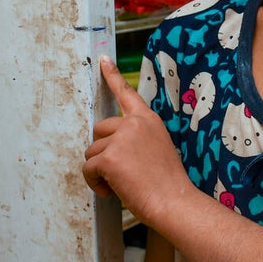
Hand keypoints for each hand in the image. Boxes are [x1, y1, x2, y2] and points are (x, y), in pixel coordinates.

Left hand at [82, 56, 192, 224]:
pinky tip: (112, 191)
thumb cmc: (168, 183)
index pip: (127, 93)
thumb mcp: (158, 148)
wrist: (174, 201)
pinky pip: (88, 169)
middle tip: (119, 172)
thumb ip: (137, 139)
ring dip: (100, 171)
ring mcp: (121, 139)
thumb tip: (113, 145)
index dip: (112, 75)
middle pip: (99, 130)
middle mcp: (134, 124)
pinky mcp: (109, 157)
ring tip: (121, 184)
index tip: (103, 60)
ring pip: (91, 152)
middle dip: (102, 151)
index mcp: (148, 120)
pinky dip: (95, 184)